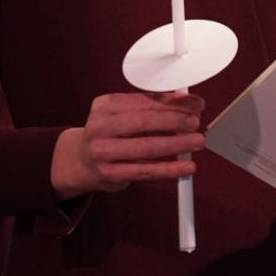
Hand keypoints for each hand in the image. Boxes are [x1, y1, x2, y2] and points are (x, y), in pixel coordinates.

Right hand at [51, 91, 204, 199]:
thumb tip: (183, 101)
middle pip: (144, 122)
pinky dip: (169, 169)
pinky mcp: (111, 174)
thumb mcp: (121, 114)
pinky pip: (146, 171)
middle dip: (175, 120)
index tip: (194, 103)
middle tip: (195, 122)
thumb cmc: (108, 134)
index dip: (172, 102)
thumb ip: (149, 107)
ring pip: (147, 147)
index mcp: (105, 106)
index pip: (143, 100)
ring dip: (177, 144)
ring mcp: (103, 152)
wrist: (79, 160)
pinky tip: (186, 167)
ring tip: (196, 141)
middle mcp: (100, 127)